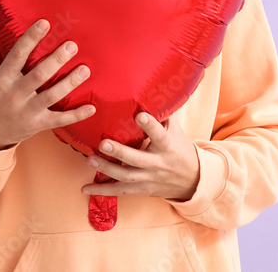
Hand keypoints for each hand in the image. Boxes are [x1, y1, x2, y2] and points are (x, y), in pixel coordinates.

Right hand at [0, 19, 95, 150]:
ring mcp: (28, 111)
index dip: (31, 39)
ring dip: (69, 83)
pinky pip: (59, 120)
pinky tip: (91, 107)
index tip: (44, 23)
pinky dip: (76, 115)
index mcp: (1, 79)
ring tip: (85, 69)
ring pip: (51, 96)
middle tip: (72, 45)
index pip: (17, 55)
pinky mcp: (38, 124)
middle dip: (56, 60)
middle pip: (38, 75)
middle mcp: (15, 94)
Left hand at [81, 112, 200, 201]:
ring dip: (106, 169)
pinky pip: (119, 191)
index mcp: (168, 146)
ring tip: (90, 160)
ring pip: (126, 176)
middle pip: (137, 159)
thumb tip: (152, 87)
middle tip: (103, 143)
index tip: (139, 115)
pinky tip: (85, 188)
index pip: (159, 134)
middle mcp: (158, 164)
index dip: (150, 125)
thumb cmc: (180, 148)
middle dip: (120, 152)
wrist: (192, 180)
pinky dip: (102, 190)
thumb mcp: (176, 130)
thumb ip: (163, 113)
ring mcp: (148, 178)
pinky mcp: (141, 189)